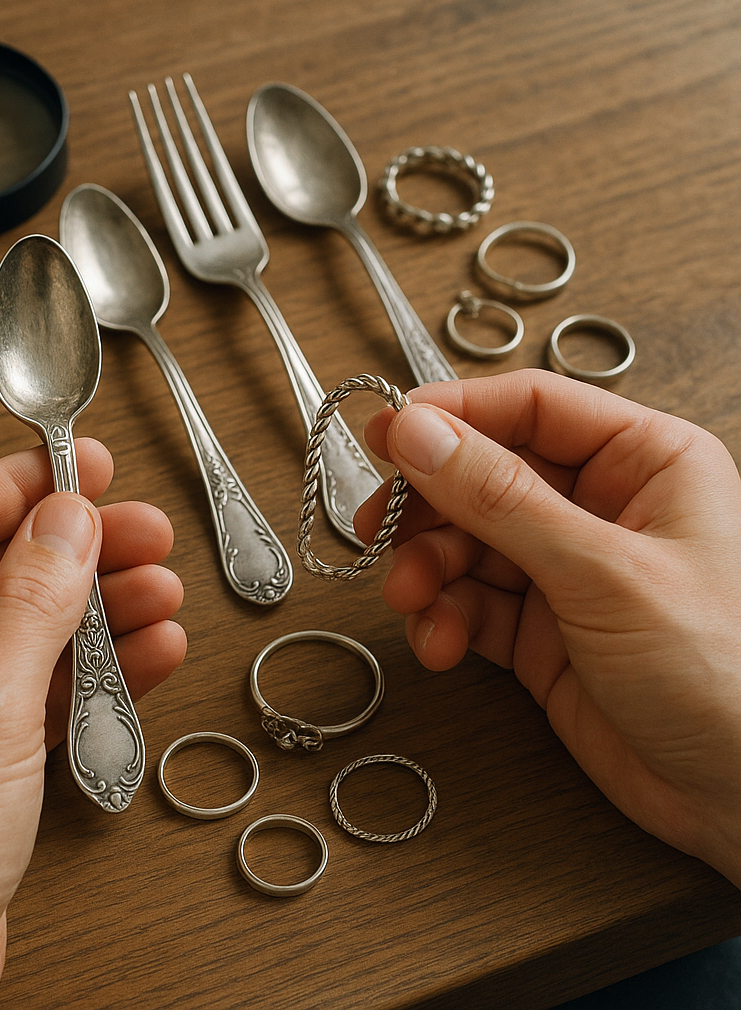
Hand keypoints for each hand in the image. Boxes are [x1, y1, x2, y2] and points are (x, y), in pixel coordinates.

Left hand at [0, 442, 185, 1009]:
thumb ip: (33, 604)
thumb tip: (67, 524)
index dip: (23, 486)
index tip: (87, 468)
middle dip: (77, 554)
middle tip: (146, 535)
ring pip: (24, 628)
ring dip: (96, 611)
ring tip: (162, 594)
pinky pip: (36, 685)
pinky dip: (91, 670)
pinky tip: (147, 654)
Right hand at [354, 369, 740, 888]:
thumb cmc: (727, 675)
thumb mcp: (603, 573)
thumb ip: (501, 499)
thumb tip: (420, 434)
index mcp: (642, 462)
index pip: (528, 409)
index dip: (451, 416)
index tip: (385, 431)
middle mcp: (600, 509)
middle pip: (482, 477)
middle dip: (427, 506)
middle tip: (379, 526)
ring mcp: (565, 572)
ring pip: (464, 544)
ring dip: (426, 569)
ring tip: (412, 598)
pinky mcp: (540, 631)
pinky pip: (468, 604)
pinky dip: (441, 618)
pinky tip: (439, 640)